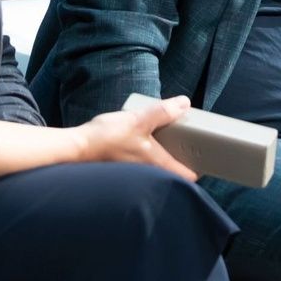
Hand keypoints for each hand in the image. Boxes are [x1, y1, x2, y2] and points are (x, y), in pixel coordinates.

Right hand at [74, 95, 196, 181]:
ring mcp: (135, 173)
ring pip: (157, 168)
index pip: (186, 176)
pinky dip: (147, 156)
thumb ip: (163, 112)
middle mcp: (148, 173)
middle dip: (181, 160)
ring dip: (162, 157)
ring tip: (165, 138)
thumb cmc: (107, 138)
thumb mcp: (138, 119)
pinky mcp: (123, 169)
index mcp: (157, 163)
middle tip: (187, 143)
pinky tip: (141, 141)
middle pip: (172, 172)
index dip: (198, 168)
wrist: (76, 148)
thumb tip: (184, 104)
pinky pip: (143, 165)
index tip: (204, 157)